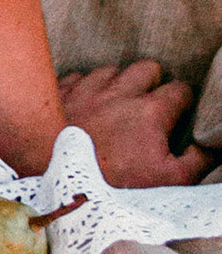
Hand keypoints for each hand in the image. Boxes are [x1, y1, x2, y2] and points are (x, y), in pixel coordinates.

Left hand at [59, 61, 214, 186]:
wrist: (47, 180)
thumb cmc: (111, 185)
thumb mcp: (166, 182)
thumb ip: (196, 162)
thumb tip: (209, 148)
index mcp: (150, 111)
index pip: (180, 91)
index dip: (182, 104)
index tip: (176, 118)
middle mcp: (120, 92)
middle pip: (147, 68)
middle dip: (152, 83)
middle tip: (148, 106)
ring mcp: (86, 89)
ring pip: (112, 69)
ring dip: (118, 83)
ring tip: (116, 105)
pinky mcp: (58, 93)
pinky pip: (78, 77)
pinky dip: (84, 88)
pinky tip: (85, 106)